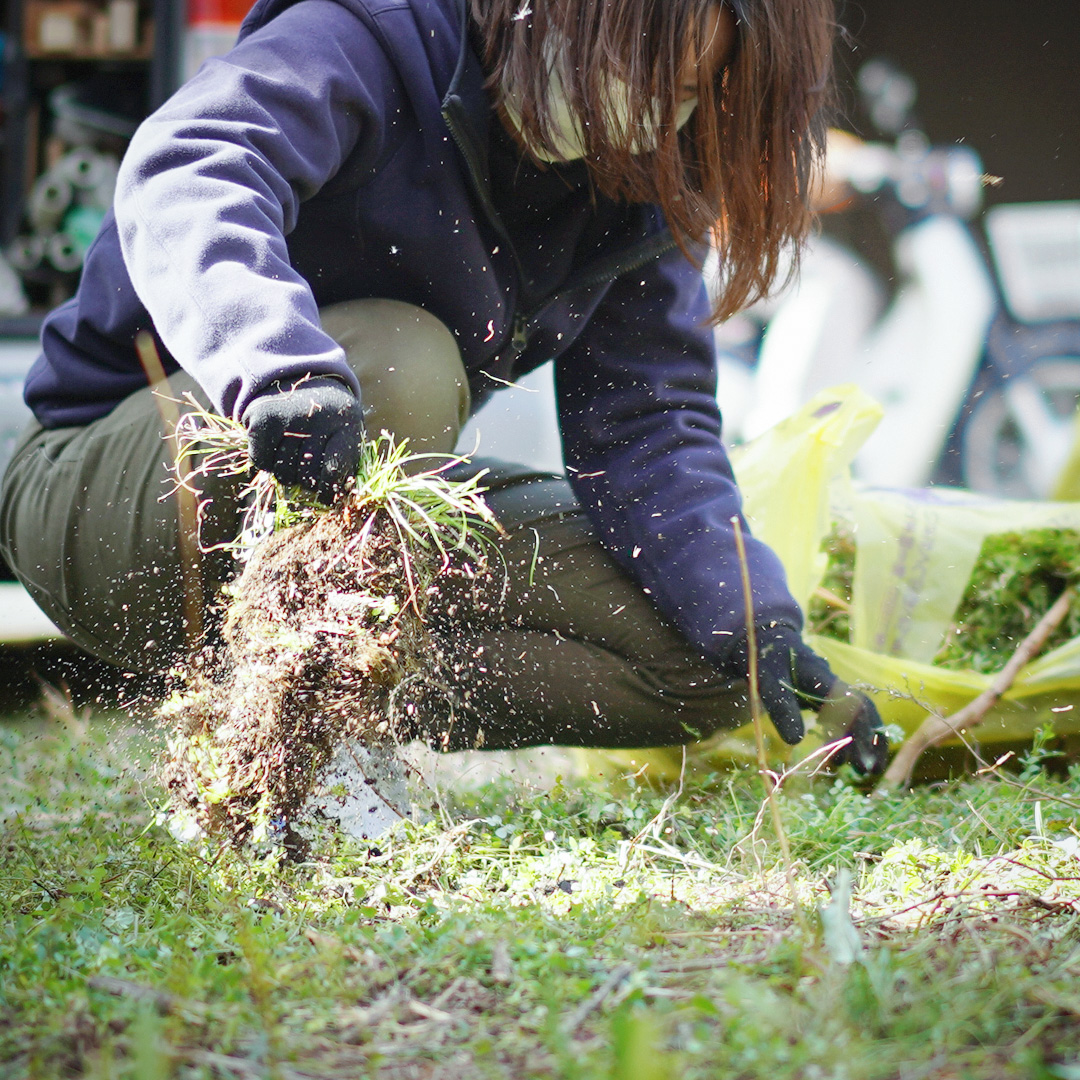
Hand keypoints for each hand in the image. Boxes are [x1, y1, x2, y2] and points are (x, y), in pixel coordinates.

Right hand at [242, 378, 363, 503]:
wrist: (299, 377)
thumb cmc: (328, 418)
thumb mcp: (345, 433)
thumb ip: (343, 465)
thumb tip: (333, 502)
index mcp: (346, 425)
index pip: (333, 471)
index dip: (328, 490)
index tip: (325, 496)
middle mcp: (318, 418)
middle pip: (307, 477)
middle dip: (305, 480)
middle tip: (305, 468)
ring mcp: (290, 417)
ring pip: (283, 472)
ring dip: (285, 472)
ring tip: (291, 455)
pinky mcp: (264, 417)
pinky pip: (261, 461)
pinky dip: (264, 461)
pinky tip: (274, 447)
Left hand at [726, 623, 888, 774]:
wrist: (763, 640)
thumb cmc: (764, 660)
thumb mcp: (767, 683)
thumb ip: (781, 708)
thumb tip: (796, 742)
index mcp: (824, 678)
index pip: (853, 707)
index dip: (860, 734)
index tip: (861, 761)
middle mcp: (834, 683)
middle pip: (864, 711)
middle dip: (870, 741)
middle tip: (868, 770)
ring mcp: (831, 689)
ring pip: (858, 715)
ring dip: (862, 741)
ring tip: (858, 769)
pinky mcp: (824, 696)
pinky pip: (844, 717)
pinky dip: (846, 737)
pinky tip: (839, 756)